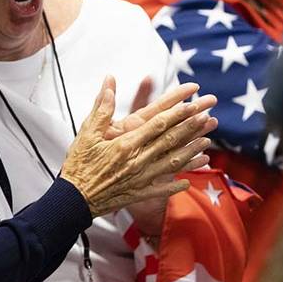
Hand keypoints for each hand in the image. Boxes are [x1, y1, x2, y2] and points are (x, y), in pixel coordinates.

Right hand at [61, 78, 216, 216]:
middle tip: (209, 116)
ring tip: (207, 141)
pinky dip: (177, 182)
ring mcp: (141, 178)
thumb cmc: (79, 164)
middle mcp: (138, 160)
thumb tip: (109, 81)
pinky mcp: (139, 193)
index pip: (158, 123)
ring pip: (172, 162)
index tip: (193, 102)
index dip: (178, 112)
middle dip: (191, 127)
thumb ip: (102, 107)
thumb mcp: (86, 132)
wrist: (74, 200)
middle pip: (170, 140)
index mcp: (126, 143)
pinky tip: (189, 178)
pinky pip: (163, 187)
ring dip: (191, 151)